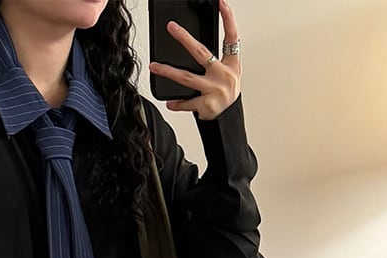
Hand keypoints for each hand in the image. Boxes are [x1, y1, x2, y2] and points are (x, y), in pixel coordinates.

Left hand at [148, 0, 240, 120]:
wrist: (229, 118)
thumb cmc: (226, 92)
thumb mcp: (229, 72)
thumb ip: (217, 58)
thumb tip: (192, 45)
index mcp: (231, 64)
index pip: (231, 37)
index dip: (228, 19)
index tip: (221, 3)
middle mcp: (223, 76)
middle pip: (201, 53)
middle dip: (185, 39)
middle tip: (172, 27)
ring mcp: (215, 91)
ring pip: (187, 78)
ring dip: (168, 71)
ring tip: (154, 66)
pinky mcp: (207, 105)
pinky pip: (187, 102)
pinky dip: (177, 103)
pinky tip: (169, 103)